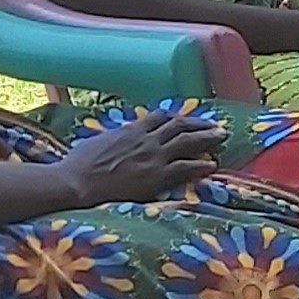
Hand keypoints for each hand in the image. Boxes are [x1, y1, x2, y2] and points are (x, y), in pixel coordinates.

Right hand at [53, 107, 224, 202]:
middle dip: (199, 124)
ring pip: (187, 142)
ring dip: (207, 138)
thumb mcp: (97, 142)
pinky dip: (201, 165)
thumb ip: (114, 138)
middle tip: (214, 125)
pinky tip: (212, 165)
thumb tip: (114, 138)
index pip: (159, 117)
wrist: (76, 181)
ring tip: (222, 137)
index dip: (175, 118)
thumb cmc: (78, 164)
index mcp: (130, 130)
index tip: (185, 119)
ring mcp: (153, 157)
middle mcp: (146, 139)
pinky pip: (185, 167)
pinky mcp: (156, 176)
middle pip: (179, 125)